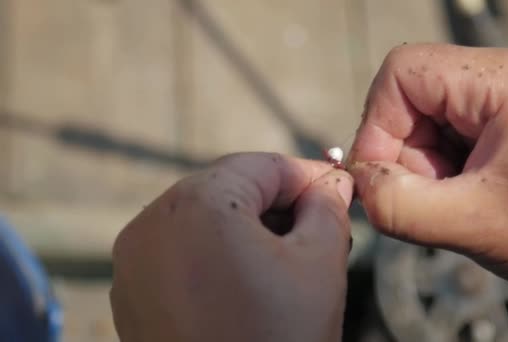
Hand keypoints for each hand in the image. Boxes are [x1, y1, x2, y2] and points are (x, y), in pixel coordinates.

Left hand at [110, 153, 353, 341]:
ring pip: (202, 218)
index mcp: (197, 203)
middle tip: (317, 225)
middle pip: (228, 189)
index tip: (335, 188)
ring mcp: (133, 259)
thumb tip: (330, 183)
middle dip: (277, 203)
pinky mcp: (130, 292)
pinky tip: (247, 279)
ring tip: (286, 255)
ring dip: (246, 227)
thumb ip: (327, 206)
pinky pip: (179, 251)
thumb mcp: (320, 262)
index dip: (306, 175)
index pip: (262, 166)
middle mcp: (152, 221)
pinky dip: (214, 252)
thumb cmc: (280, 337)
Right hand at [348, 43, 507, 296]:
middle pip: (410, 95)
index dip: (377, 124)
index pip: (402, 72)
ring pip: (424, 117)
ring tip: (457, 200)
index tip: (381, 177)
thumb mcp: (476, 224)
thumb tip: (359, 184)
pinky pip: (446, 131)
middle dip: (405, 153)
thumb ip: (400, 206)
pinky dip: (442, 168)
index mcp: (506, 80)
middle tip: (430, 198)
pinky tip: (467, 195)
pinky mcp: (506, 117)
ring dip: (424, 165)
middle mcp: (506, 73)